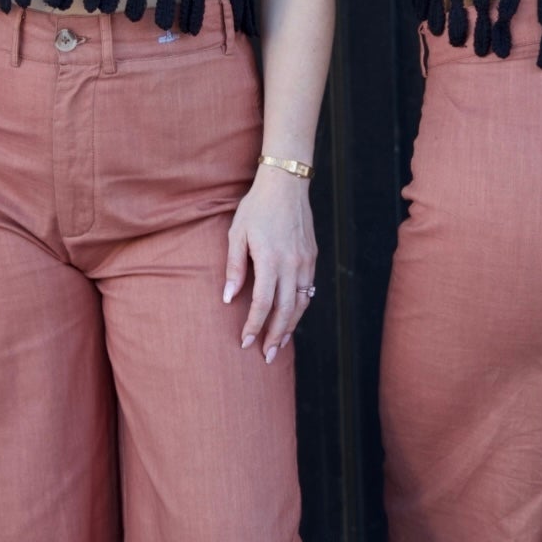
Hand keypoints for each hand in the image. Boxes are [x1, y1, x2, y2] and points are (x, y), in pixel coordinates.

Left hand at [225, 166, 316, 363]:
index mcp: (270, 260)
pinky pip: (308, 289)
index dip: (254, 325)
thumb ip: (234, 267)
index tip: (245, 341)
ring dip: (290, 326)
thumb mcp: (237, 234)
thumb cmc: (256, 208)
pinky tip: (291, 316)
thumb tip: (229, 298)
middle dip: (276, 335)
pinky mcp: (312, 257)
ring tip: (280, 344)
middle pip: (285, 310)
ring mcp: (306, 262)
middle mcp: (292, 264)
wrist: (286, 184)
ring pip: (301, 303)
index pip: (263, 304)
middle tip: (267, 356)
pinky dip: (300, 307)